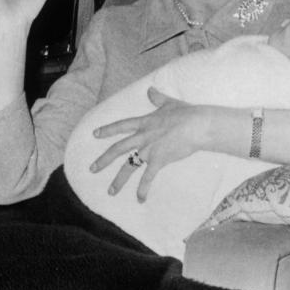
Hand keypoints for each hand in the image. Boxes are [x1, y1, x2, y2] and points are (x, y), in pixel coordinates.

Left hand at [90, 87, 223, 201]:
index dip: (107, 130)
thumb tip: (150, 89)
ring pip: (128, 167)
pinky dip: (143, 190)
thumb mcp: (169, 103)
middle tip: (92, 169)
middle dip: (103, 160)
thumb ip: (157, 98)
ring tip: (111, 192)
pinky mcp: (158, 161)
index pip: (121, 126)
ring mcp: (149, 150)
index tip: (94, 134)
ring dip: (119, 180)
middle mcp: (142, 137)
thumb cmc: (186, 113)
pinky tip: (140, 199)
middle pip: (117, 149)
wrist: (197, 125)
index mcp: (144, 123)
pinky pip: (147, 178)